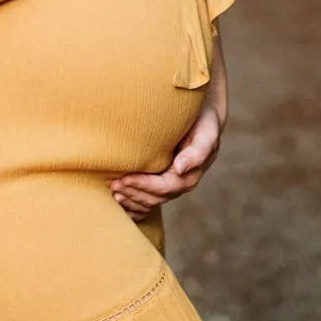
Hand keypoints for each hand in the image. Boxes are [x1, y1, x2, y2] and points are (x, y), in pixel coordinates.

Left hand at [109, 100, 223, 218]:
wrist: (202, 115)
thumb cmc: (203, 121)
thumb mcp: (206, 134)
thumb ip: (197, 152)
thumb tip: (180, 169)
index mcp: (189, 176)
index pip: (164, 187)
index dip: (144, 185)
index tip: (125, 179)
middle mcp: (179, 184)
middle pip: (154, 198)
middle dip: (133, 193)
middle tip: (113, 185)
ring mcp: (170, 185)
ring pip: (149, 202)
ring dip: (131, 200)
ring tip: (113, 192)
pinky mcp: (161, 182)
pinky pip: (146, 202)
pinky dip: (133, 205)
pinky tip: (119, 200)